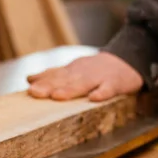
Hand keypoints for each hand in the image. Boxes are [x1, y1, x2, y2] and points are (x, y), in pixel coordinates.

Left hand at [27, 52, 143, 101]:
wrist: (128, 59)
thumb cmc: (95, 69)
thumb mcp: (72, 69)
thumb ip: (52, 75)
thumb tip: (28, 79)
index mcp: (72, 71)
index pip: (54, 76)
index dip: (41, 82)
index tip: (28, 90)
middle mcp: (82, 73)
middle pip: (64, 80)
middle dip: (49, 86)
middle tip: (34, 92)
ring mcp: (99, 77)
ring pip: (83, 84)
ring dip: (70, 90)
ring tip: (57, 96)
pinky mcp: (115, 83)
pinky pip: (109, 88)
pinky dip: (102, 93)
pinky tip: (94, 98)